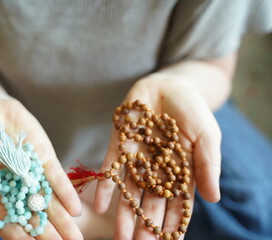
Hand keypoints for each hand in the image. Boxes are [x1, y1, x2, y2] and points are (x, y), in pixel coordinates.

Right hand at [0, 98, 82, 239]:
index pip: (7, 221)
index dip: (19, 235)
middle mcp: (15, 189)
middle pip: (32, 215)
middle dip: (47, 233)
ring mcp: (31, 174)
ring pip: (48, 201)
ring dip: (62, 219)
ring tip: (75, 236)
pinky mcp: (44, 158)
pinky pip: (55, 178)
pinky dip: (65, 193)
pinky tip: (76, 209)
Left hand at [94, 75, 220, 238]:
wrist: (169, 85)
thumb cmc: (193, 111)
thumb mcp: (207, 136)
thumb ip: (208, 165)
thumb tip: (213, 199)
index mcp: (179, 171)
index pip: (176, 203)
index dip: (173, 223)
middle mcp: (156, 169)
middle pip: (150, 202)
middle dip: (146, 225)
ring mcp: (136, 158)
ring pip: (129, 191)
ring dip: (124, 214)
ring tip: (119, 236)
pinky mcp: (119, 145)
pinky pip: (110, 168)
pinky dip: (105, 186)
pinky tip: (98, 206)